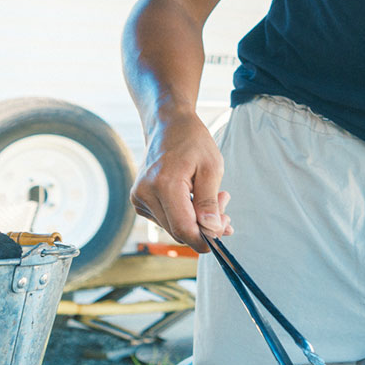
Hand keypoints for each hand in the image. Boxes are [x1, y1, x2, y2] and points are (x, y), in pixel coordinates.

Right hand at [132, 114, 232, 251]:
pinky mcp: (140, 201)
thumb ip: (210, 201)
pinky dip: (185, 214)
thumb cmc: (193, 142)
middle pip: (178, 230)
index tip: (223, 234)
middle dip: (205, 226)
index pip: (183, 228)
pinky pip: (166, 219)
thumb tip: (212, 230)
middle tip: (225, 206)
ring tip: (215, 197)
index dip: (204, 238)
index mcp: (163, 185)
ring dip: (196, 220)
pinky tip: (196, 198)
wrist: (168, 126)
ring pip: (173, 227)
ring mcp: (139, 198)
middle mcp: (145, 194)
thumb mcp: (211, 167)